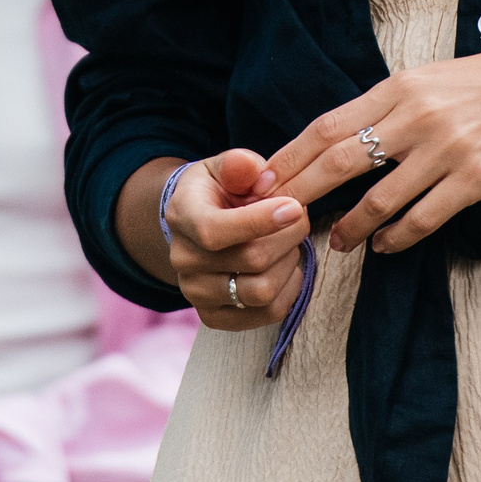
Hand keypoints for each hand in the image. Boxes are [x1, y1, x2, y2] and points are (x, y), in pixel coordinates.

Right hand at [141, 150, 309, 331]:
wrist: (197, 225)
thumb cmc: (219, 191)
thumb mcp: (224, 167)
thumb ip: (238, 164)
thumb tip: (251, 167)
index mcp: (182, 216)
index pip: (215, 230)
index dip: (259, 221)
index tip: (294, 207)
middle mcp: (183, 259)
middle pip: (251, 260)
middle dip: (289, 235)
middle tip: (299, 217)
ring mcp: (196, 292)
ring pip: (262, 290)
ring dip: (290, 263)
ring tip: (289, 242)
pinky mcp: (214, 316)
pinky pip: (267, 314)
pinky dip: (289, 290)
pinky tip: (286, 268)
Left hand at [267, 43, 480, 254]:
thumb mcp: (429, 79)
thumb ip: (386, 106)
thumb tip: (338, 138)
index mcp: (398, 88)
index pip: (328, 125)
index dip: (290, 157)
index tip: (261, 181)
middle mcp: (416, 116)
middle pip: (340, 160)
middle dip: (302, 193)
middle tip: (275, 219)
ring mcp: (447, 148)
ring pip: (379, 198)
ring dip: (352, 227)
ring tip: (337, 243)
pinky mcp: (477, 178)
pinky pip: (424, 217)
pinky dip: (398, 237)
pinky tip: (387, 246)